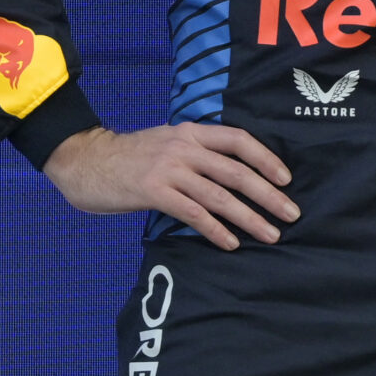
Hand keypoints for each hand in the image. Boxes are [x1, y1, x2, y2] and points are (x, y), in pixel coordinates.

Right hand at [42, 124, 297, 250]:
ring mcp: (169, 169)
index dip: (267, 160)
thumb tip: (235, 173)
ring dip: (249, 218)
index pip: (240, 141)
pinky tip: (231, 243)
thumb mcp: (168, 141)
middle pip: (237, 172)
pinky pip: (193, 214)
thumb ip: (198, 151)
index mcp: (192, 132)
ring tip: (270, 234)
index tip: (287, 180)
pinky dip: (216, 230)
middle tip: (291, 213)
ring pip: (220, 197)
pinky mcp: (153, 192)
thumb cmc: (131, 156)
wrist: (84, 159)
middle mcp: (185, 148)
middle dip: (269, 195)